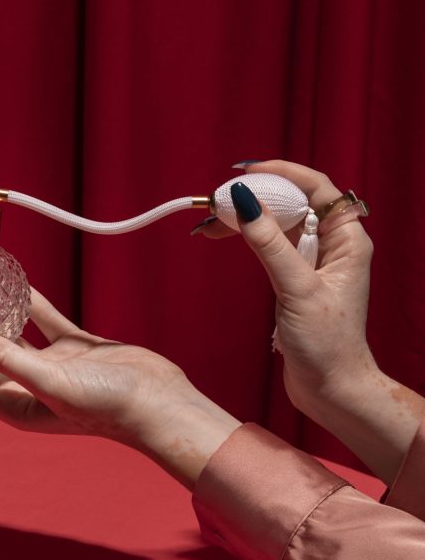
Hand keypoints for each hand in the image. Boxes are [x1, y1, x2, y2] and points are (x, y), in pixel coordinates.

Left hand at [0, 288, 239, 488]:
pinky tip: (14, 281)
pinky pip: (42, 320)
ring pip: (7, 332)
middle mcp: (25, 386)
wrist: (159, 404)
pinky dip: (28, 301)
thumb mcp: (52, 383)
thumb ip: (7, 360)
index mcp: (11, 403)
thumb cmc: (108, 406)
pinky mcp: (74, 351)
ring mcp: (50, 367)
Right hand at [203, 160, 423, 480]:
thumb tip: (246, 202)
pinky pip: (270, 244)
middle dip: (255, 196)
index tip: (247, 171)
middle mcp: (333, 245)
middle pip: (293, 201)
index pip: (317, 187)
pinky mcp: (295, 278)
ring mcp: (313, 262)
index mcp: (347, 239)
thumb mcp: (297, 289)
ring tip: (212, 222)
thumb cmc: (327, 344)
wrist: (330, 388)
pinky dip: (247, 238)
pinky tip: (224, 237)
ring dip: (246, 218)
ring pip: (277, 223)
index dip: (283, 172)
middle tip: (218, 201)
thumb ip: (270, 244)